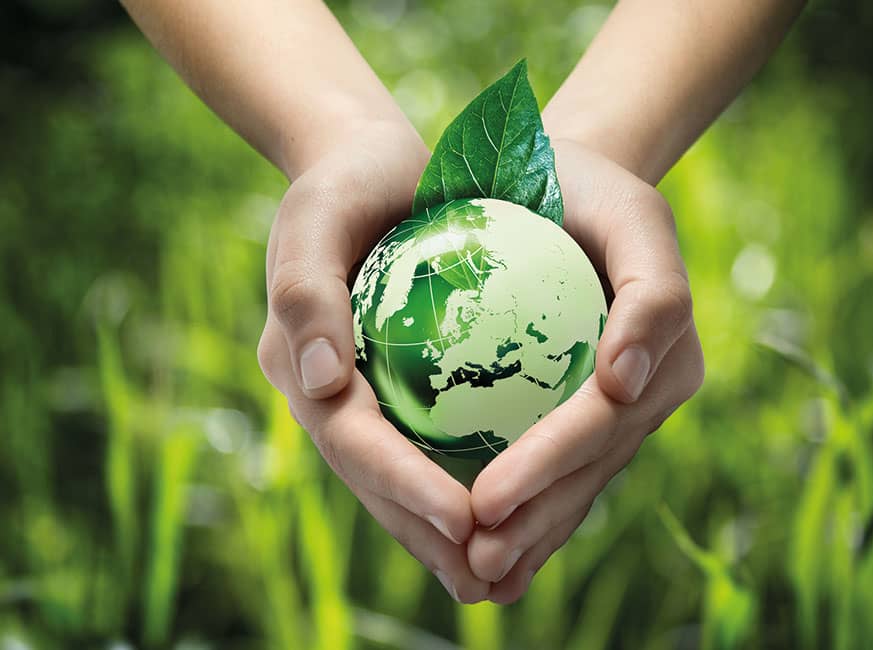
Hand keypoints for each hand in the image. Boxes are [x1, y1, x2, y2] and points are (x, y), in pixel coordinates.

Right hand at [256, 120, 490, 602]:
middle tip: (487, 578)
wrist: (365, 167)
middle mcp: (326, 395)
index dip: (403, 487)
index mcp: (301, 367)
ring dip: (445, 532)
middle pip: (376, 481)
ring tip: (500, 575)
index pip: (353, 443)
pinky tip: (513, 513)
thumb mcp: (317, 217)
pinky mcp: (397, 389)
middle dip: (428, 534)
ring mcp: (359, 397)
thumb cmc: (343, 184)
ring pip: (402, 479)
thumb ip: (306, 298)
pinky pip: (431, 447)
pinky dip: (464, 485)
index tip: (465, 519)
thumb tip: (322, 390)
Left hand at [466, 139, 704, 602]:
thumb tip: (624, 383)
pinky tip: (490, 561)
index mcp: (664, 345)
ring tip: (479, 573)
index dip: (550, 461)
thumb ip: (653, 294)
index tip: (488, 497)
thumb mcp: (632, 214)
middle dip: (535, 516)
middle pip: (589, 465)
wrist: (569, 186)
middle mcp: (650, 386)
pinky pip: (566, 472)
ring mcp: (626, 407)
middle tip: (475, 554)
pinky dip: (534, 517)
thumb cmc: (587, 188)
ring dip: (533, 534)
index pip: (600, 418)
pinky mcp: (594, 415)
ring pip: (579, 483)